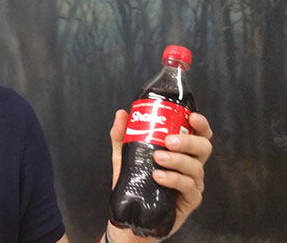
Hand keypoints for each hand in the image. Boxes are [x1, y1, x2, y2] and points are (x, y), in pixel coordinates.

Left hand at [107, 110, 212, 241]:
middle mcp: (191, 164)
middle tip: (168, 140)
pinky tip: (159, 177)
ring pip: (196, 167)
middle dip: (188, 141)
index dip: (201, 124)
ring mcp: (193, 182)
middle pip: (203, 148)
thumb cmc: (135, 180)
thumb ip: (122, 135)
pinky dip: (174, 179)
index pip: (199, 134)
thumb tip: (121, 114)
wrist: (132, 211)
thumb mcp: (125, 155)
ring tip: (157, 158)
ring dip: (177, 160)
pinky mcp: (190, 200)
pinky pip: (189, 187)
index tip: (191, 117)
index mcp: (181, 150)